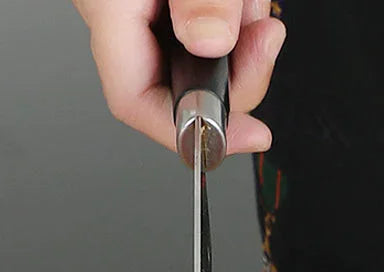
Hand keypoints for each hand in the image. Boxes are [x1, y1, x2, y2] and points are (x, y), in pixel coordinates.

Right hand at [73, 0, 285, 152]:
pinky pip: (216, 33)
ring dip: (244, 41)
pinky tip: (243, 1)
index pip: (138, 102)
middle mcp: (126, 19)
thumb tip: (210, 42)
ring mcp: (151, 13)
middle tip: (265, 43)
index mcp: (109, 8)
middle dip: (239, 74)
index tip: (247, 137)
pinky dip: (239, 21)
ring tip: (248, 3)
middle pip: (185, 88)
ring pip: (209, 60)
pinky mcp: (180, 9)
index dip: (192, 134)